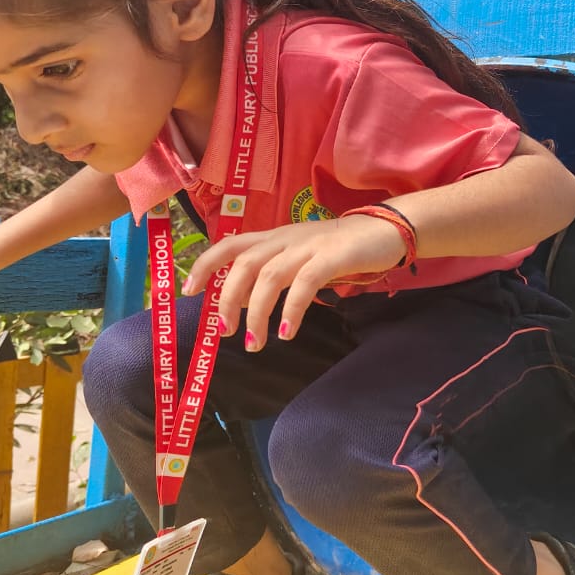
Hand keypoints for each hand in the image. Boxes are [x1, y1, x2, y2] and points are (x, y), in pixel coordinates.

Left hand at [182, 215, 404, 349]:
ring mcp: (308, 246)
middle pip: (244, 263)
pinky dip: (292, 309)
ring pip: (270, 277)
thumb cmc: (341, 249)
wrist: (386, 230)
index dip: (206, 265)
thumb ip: (275, 273)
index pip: (230, 244)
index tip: (189, 291)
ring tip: (254, 343)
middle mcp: (285, 239)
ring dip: (257, 313)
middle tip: (225, 332)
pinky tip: (286, 333)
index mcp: (274, 238)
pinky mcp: (333, 256)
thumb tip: (244, 304)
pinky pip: (305, 283)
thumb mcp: (300, 257)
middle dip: (228, 298)